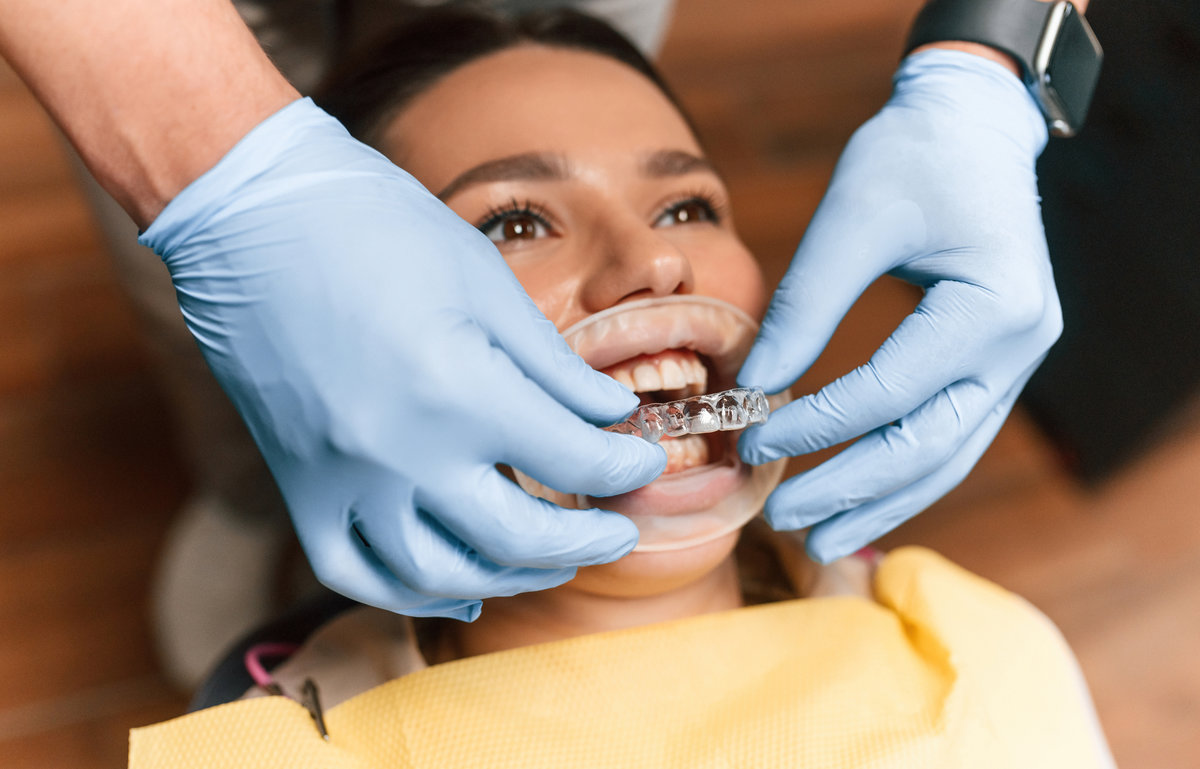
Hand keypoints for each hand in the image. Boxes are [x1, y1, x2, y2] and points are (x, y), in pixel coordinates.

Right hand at [140, 99, 665, 618]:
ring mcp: (342, 479)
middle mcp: (400, 452)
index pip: (572, 458)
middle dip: (587, 540)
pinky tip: (459, 586)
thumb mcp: (486, 284)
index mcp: (458, 389)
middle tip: (621, 529)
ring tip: (552, 560)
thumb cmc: (376, 228)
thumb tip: (613, 417)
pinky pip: (356, 571)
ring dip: (511, 577)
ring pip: (440, 573)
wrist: (251, 217)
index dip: (624, 466)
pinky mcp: (300, 485)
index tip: (645, 459)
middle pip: (518, 537)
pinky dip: (413, 590)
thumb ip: (555, 367)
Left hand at [737, 51, 1059, 561]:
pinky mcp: (997, 362)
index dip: (819, 425)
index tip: (756, 440)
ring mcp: (1017, 360)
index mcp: (993, 307)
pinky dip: (904, 473)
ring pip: (948, 456)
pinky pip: (951, 435)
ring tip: (821, 541)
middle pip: (929, 446)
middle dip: (851, 490)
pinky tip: (861, 501)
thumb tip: (756, 387)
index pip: (891, 391)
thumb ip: (806, 305)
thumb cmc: (912, 155)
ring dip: (882, 502)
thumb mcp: (852, 217)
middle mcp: (1020, 346)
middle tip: (783, 521)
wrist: (972, 123)